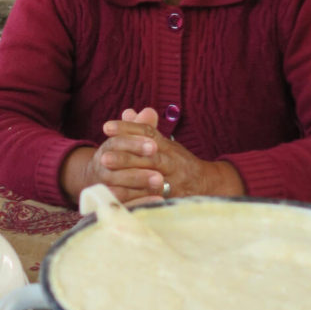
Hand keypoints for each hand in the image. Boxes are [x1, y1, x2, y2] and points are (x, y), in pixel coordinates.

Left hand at [59, 107, 245, 204]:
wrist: (207, 185)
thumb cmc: (178, 163)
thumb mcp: (163, 143)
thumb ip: (145, 128)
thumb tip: (128, 111)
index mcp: (167, 146)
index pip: (147, 133)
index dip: (128, 129)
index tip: (106, 127)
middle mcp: (172, 160)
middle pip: (149, 155)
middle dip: (126, 156)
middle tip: (103, 156)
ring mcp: (175, 180)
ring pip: (152, 176)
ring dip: (130, 176)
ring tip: (108, 176)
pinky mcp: (174, 197)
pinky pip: (154, 198)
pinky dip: (136, 197)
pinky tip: (117, 197)